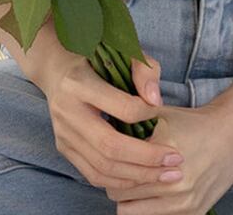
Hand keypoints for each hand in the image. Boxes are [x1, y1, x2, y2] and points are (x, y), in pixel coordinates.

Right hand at [36, 49, 186, 191]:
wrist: (57, 69)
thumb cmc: (97, 58)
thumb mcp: (123, 51)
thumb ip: (144, 70)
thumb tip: (155, 101)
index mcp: (80, 83)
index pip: (121, 107)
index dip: (147, 113)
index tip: (161, 111)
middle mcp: (67, 112)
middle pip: (110, 147)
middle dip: (148, 158)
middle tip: (176, 159)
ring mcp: (63, 134)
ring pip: (103, 167)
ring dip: (139, 175)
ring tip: (166, 174)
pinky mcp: (64, 148)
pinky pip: (93, 174)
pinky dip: (121, 180)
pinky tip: (143, 176)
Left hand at [105, 56, 232, 213]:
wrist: (231, 134)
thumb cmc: (192, 123)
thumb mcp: (160, 114)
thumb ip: (132, 121)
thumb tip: (99, 125)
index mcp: (161, 156)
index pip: (117, 176)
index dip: (108, 168)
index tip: (107, 159)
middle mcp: (174, 183)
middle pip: (122, 198)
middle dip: (116, 184)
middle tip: (118, 171)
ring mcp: (184, 202)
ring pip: (134, 213)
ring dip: (130, 200)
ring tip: (132, 182)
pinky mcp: (194, 213)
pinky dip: (148, 209)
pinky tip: (149, 192)